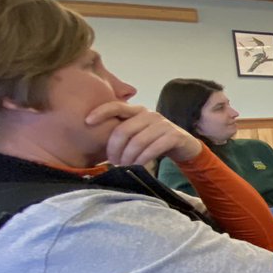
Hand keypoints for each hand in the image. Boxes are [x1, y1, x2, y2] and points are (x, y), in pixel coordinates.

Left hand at [86, 102, 202, 166]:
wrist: (184, 146)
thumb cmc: (155, 140)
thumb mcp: (138, 132)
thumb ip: (123, 130)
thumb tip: (96, 139)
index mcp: (138, 111)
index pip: (116, 106)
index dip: (101, 112)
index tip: (87, 122)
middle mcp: (150, 114)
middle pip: (124, 130)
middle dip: (114, 148)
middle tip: (112, 161)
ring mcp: (163, 124)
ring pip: (138, 141)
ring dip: (128, 157)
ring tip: (124, 166)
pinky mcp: (174, 136)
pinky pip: (153, 149)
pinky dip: (142, 159)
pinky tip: (138, 166)